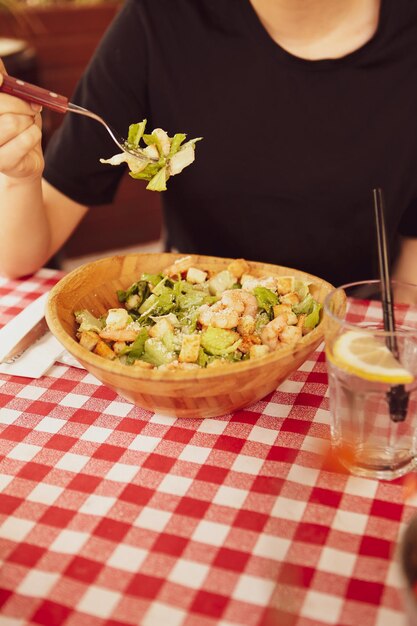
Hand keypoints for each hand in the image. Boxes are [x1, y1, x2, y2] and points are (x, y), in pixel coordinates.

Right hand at [0, 59, 43, 180]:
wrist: (24, 159)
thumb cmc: (16, 125)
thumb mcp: (9, 97)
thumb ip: (2, 79)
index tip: (2, 79)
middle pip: (0, 104)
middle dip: (21, 104)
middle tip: (30, 108)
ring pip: (13, 122)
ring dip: (28, 122)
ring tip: (27, 126)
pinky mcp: (2, 163)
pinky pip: (26, 139)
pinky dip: (35, 135)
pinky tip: (30, 139)